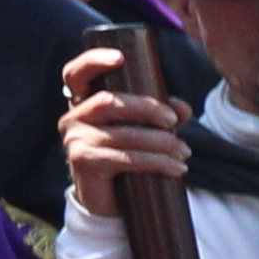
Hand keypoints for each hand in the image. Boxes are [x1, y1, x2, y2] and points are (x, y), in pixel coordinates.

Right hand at [58, 44, 188, 219]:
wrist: (110, 201)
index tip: (120, 57)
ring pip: (124, 133)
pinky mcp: (83, 162)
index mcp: (84, 102)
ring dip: (162, 142)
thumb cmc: (127, 158)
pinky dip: (157, 162)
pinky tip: (176, 169)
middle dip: (147, 108)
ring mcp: (75, 139)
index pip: (76, 73)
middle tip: (173, 122)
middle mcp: (74, 117)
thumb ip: (163, 115)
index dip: (93, 61)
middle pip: (110, 102)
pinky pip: (125, 158)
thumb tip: (181, 107)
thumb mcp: (146, 131)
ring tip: (184, 152)